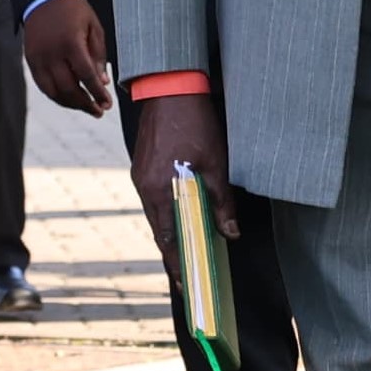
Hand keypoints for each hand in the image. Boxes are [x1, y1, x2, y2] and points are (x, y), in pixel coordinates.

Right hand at [22, 0, 112, 115]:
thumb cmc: (75, 11)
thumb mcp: (94, 28)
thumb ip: (98, 55)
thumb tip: (103, 82)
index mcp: (71, 43)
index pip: (86, 76)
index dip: (97, 93)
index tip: (107, 104)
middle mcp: (52, 53)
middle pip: (69, 89)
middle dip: (85, 104)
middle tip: (99, 111)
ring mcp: (38, 58)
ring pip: (53, 92)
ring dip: (71, 104)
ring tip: (85, 107)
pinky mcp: (30, 60)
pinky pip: (43, 85)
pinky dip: (56, 95)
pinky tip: (69, 99)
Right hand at [129, 90, 231, 260]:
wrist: (170, 86)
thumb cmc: (196, 123)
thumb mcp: (216, 163)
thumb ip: (222, 202)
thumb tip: (230, 234)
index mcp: (159, 189)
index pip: (166, 238)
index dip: (175, 262)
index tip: (184, 284)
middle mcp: (144, 185)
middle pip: (158, 229)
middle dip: (173, 252)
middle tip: (186, 275)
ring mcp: (140, 174)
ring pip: (155, 213)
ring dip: (170, 231)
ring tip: (186, 249)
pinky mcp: (143, 165)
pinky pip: (153, 197)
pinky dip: (166, 211)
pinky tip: (179, 215)